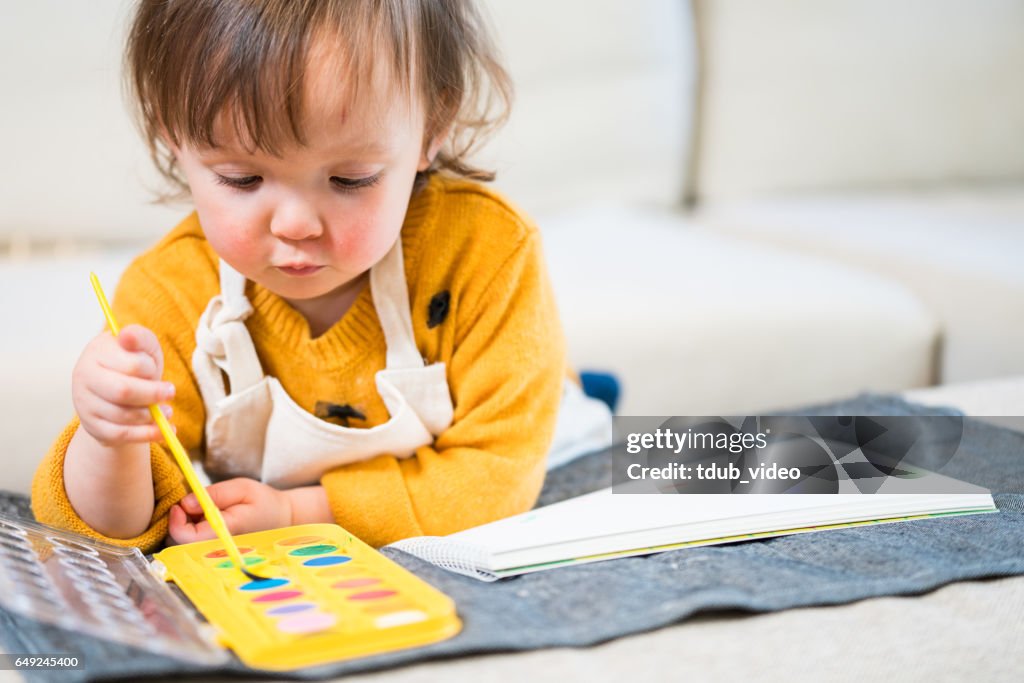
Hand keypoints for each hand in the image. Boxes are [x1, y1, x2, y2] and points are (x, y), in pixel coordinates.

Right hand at [71, 324, 174, 446]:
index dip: (149, 368)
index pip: (131, 364)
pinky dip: (146, 435)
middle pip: (123, 391)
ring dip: (152, 416)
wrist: (117, 390)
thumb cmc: (133, 363)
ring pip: (123, 415)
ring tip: (167, 411)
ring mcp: (85, 404)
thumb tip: (126, 336)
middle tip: (170, 392)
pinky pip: (121, 435)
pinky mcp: (93, 427)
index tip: (155, 369)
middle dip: (153, 394)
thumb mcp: (141, 347)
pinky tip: (164, 432)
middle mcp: (83, 377)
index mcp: (96, 352)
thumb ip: (139, 338)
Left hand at [167, 477, 293, 544]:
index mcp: (224, 532)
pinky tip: (205, 518)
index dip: (176, 521)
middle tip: (193, 503)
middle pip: (180, 543)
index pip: (186, 537)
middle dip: (179, 522)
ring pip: (184, 544)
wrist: (282, 519)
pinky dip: (192, 529)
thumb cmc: (264, 502)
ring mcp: (215, 551)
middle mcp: (217, 547)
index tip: (180, 504)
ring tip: (203, 509)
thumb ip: (214, 494)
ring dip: (185, 525)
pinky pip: (193, 543)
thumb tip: (186, 503)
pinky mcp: (214, 550)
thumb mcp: (242, 488)